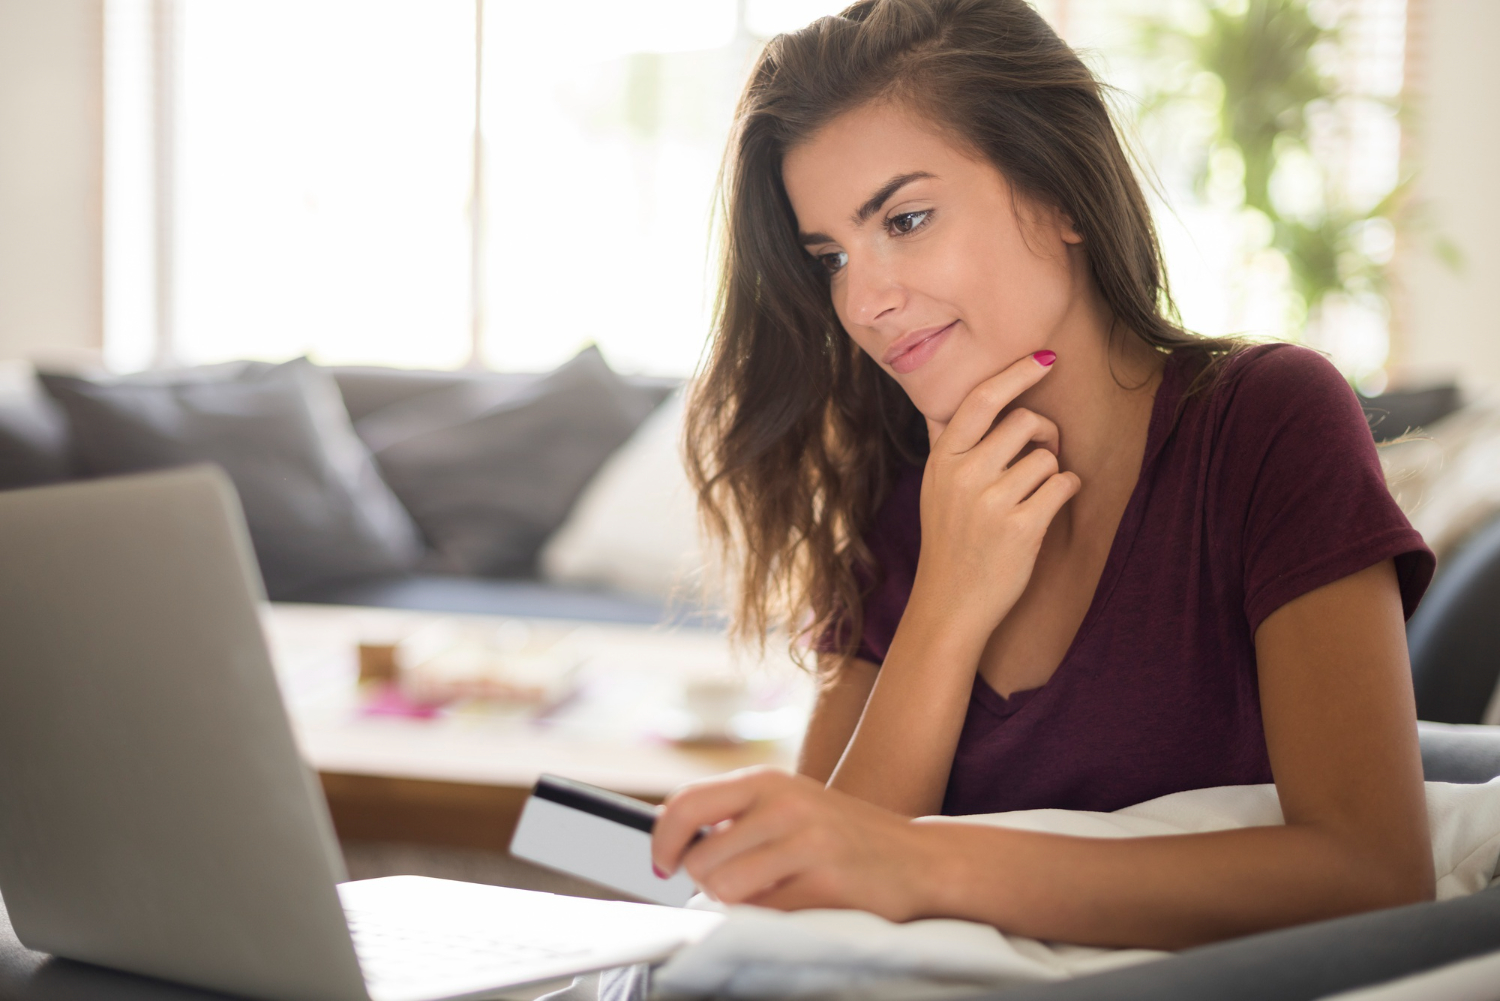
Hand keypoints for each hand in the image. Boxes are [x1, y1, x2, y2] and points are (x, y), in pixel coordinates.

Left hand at [651, 766, 936, 919]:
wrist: (920, 859)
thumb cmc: (842, 838)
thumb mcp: (788, 804)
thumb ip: (734, 813)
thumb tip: (670, 836)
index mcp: (768, 781)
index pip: (686, 805)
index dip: (663, 842)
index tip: (663, 865)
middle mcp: (785, 804)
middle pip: (701, 861)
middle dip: (710, 884)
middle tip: (743, 883)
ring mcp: (808, 842)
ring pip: (725, 890)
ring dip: (740, 904)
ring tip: (772, 892)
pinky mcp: (826, 884)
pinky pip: (765, 915)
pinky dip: (772, 918)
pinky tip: (800, 903)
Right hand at [913, 352, 1079, 632]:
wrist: (949, 604)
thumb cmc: (949, 539)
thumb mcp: (933, 486)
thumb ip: (943, 442)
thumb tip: (941, 401)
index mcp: (942, 459)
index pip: (981, 400)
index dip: (1017, 373)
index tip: (1045, 357)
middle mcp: (964, 475)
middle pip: (1025, 422)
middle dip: (1045, 433)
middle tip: (1042, 453)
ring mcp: (991, 502)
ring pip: (1048, 456)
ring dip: (1052, 471)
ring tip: (1035, 494)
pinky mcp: (1021, 529)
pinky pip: (1063, 485)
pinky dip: (1065, 492)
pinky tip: (1048, 508)